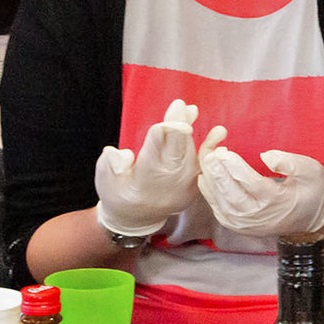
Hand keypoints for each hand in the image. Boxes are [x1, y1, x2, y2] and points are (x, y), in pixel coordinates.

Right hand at [94, 99, 226, 237]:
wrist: (135, 218)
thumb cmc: (116, 193)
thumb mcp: (105, 179)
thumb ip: (110, 164)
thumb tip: (125, 155)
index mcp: (143, 183)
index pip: (152, 157)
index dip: (158, 141)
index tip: (162, 125)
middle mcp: (167, 186)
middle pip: (175, 152)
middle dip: (177, 128)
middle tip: (179, 106)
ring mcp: (184, 187)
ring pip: (190, 153)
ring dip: (190, 131)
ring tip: (190, 110)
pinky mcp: (194, 184)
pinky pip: (204, 164)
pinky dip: (210, 147)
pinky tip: (218, 133)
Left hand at [197, 147, 323, 236]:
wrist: (314, 216)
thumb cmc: (312, 189)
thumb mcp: (310, 170)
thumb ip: (290, 162)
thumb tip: (266, 156)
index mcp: (277, 201)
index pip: (251, 183)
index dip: (235, 166)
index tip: (223, 150)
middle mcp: (259, 217)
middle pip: (232, 194)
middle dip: (218, 173)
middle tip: (209, 154)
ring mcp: (248, 225)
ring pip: (222, 204)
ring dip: (212, 182)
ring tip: (207, 160)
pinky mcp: (241, 228)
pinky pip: (220, 211)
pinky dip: (210, 195)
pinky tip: (205, 179)